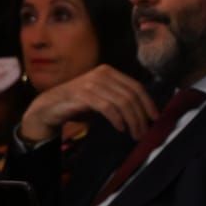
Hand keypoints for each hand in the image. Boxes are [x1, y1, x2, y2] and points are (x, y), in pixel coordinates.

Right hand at [18, 65, 158, 144]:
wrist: (50, 106)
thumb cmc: (78, 104)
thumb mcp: (102, 97)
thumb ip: (118, 99)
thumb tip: (143, 113)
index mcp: (109, 71)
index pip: (136, 86)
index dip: (148, 103)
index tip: (155, 118)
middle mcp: (102, 73)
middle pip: (131, 95)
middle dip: (141, 116)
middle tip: (144, 132)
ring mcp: (92, 83)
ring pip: (122, 102)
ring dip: (132, 121)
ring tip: (134, 134)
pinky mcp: (83, 95)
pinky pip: (107, 107)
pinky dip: (117, 119)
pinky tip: (120, 128)